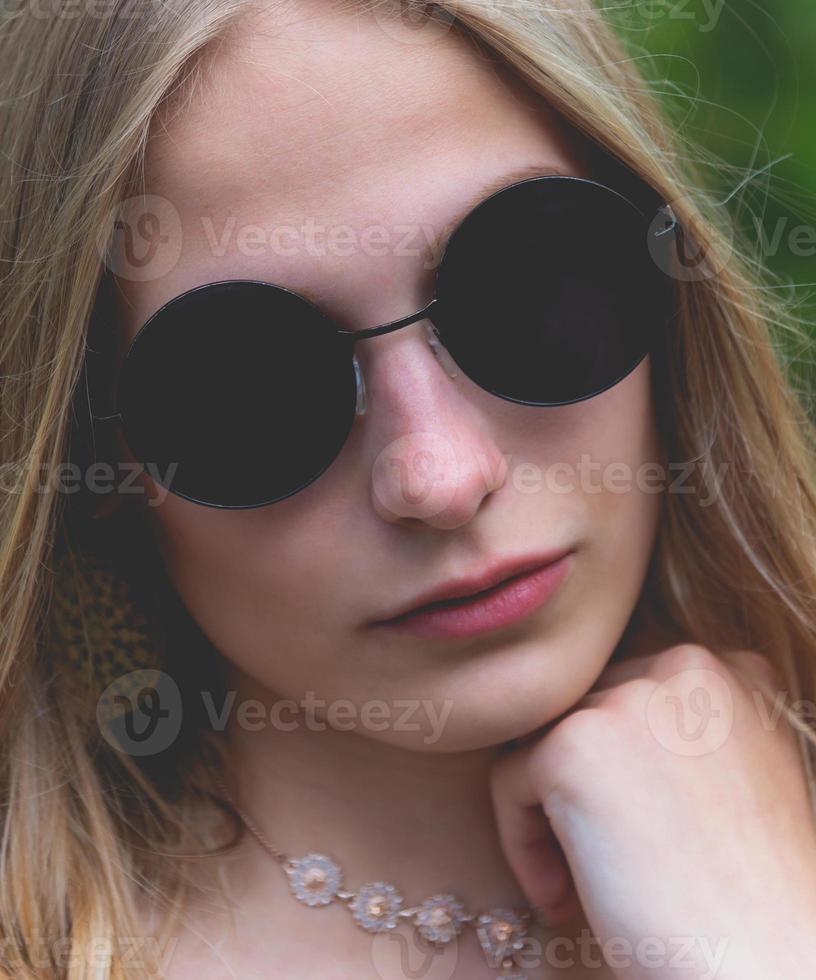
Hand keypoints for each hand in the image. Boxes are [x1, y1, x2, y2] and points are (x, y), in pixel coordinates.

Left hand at [490, 644, 815, 977]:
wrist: (769, 964)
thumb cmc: (746, 890)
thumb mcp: (732, 774)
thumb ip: (671, 726)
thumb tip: (583, 719)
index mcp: (722, 671)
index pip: (623, 693)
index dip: (614, 770)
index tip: (630, 832)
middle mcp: (680, 666)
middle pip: (580, 713)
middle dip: (576, 792)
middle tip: (598, 865)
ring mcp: (628, 700)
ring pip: (539, 741)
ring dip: (546, 816)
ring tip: (577, 884)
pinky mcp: (575, 745)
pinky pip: (508, 781)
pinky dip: (521, 844)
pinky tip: (562, 898)